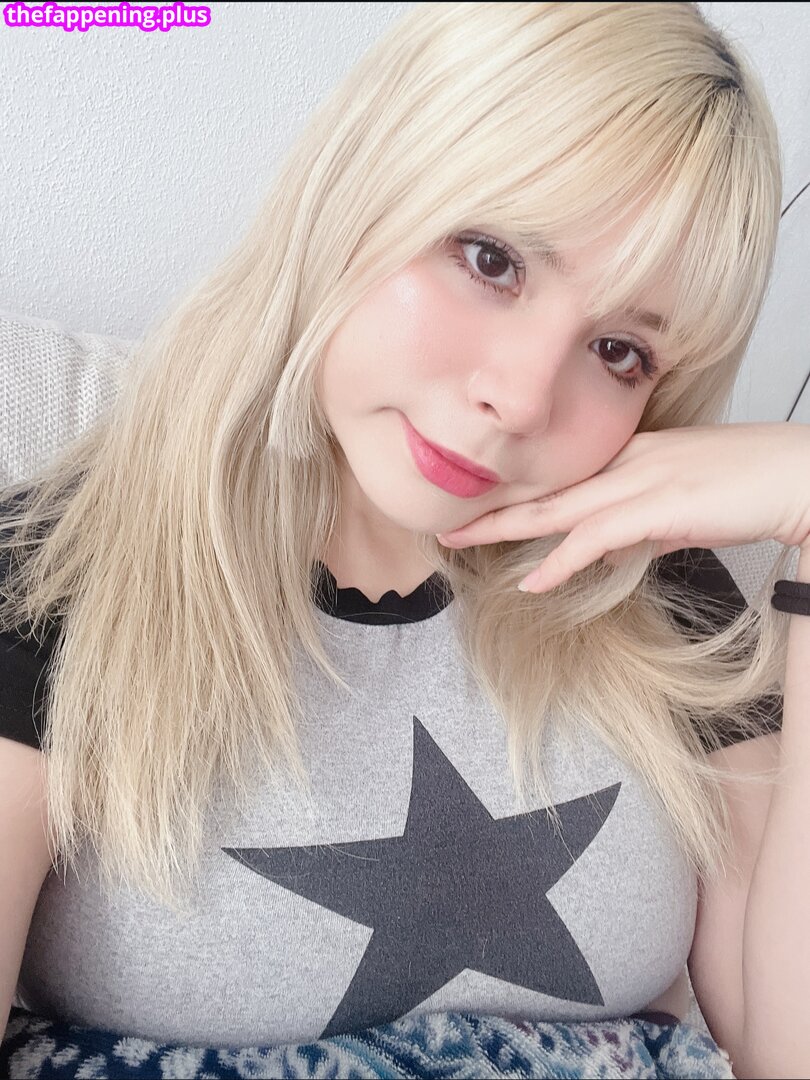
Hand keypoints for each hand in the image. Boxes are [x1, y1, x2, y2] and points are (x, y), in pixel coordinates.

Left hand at [436, 423, 809, 592]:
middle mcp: (624, 463)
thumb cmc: (746, 486)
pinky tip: (533, 581)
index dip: (514, 491)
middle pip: (542, 487)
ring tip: (460, 541)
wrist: (795, 475)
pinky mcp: (657, 506)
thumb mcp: (679, 505)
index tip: (477, 505)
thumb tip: (602, 550)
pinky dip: (559, 561)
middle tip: (445, 519)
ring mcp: (639, 482)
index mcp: (628, 456)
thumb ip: (637, 524)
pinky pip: (594, 537)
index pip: (558, 476)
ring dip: (503, 528)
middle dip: (489, 505)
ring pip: (555, 507)